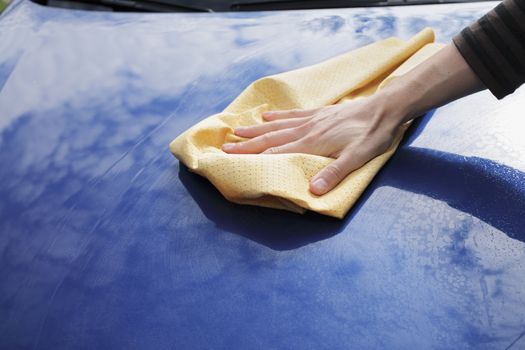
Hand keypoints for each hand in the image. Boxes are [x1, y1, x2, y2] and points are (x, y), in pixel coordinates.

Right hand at [222, 95, 404, 194]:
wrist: (385, 108)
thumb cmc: (372, 135)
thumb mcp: (357, 158)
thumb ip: (334, 173)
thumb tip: (311, 190)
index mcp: (312, 143)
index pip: (276, 151)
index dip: (253, 156)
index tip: (232, 157)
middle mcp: (306, 130)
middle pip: (270, 137)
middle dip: (247, 143)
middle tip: (225, 146)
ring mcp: (311, 119)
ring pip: (277, 125)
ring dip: (256, 129)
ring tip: (237, 130)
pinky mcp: (319, 112)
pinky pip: (293, 114)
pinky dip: (278, 116)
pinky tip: (267, 115)